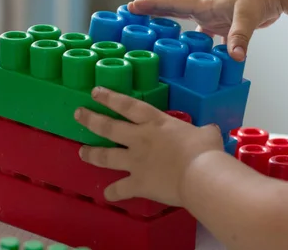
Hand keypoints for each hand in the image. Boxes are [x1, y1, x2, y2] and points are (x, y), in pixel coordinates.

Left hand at [74, 87, 223, 205]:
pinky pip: (119, 189)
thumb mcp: (206, 133)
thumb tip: (210, 132)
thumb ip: (203, 131)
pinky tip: (107, 195)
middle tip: (78, 114)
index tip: (94, 92)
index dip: (109, 97)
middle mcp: (139, 139)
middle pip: (108, 127)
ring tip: (81, 152)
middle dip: (91, 119)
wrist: (200, 176)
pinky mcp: (137, 183)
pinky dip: (112, 193)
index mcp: (155, 122)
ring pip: (106, 156)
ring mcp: (135, 162)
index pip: (127, 105)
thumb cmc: (205, 150)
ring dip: (92, 153)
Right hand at [128, 0, 282, 61]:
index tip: (131, 6)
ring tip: (161, 47)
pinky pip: (212, 42)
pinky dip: (207, 52)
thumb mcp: (249, 16)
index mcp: (205, 5)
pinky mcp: (228, 27)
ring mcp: (217, 19)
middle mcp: (207, 11)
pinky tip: (203, 64)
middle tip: (132, 18)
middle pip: (174, 14)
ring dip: (178, 37)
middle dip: (154, 16)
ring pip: (192, 30)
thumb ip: (240, 37)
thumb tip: (234, 58)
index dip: (152, 6)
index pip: (172, 4)